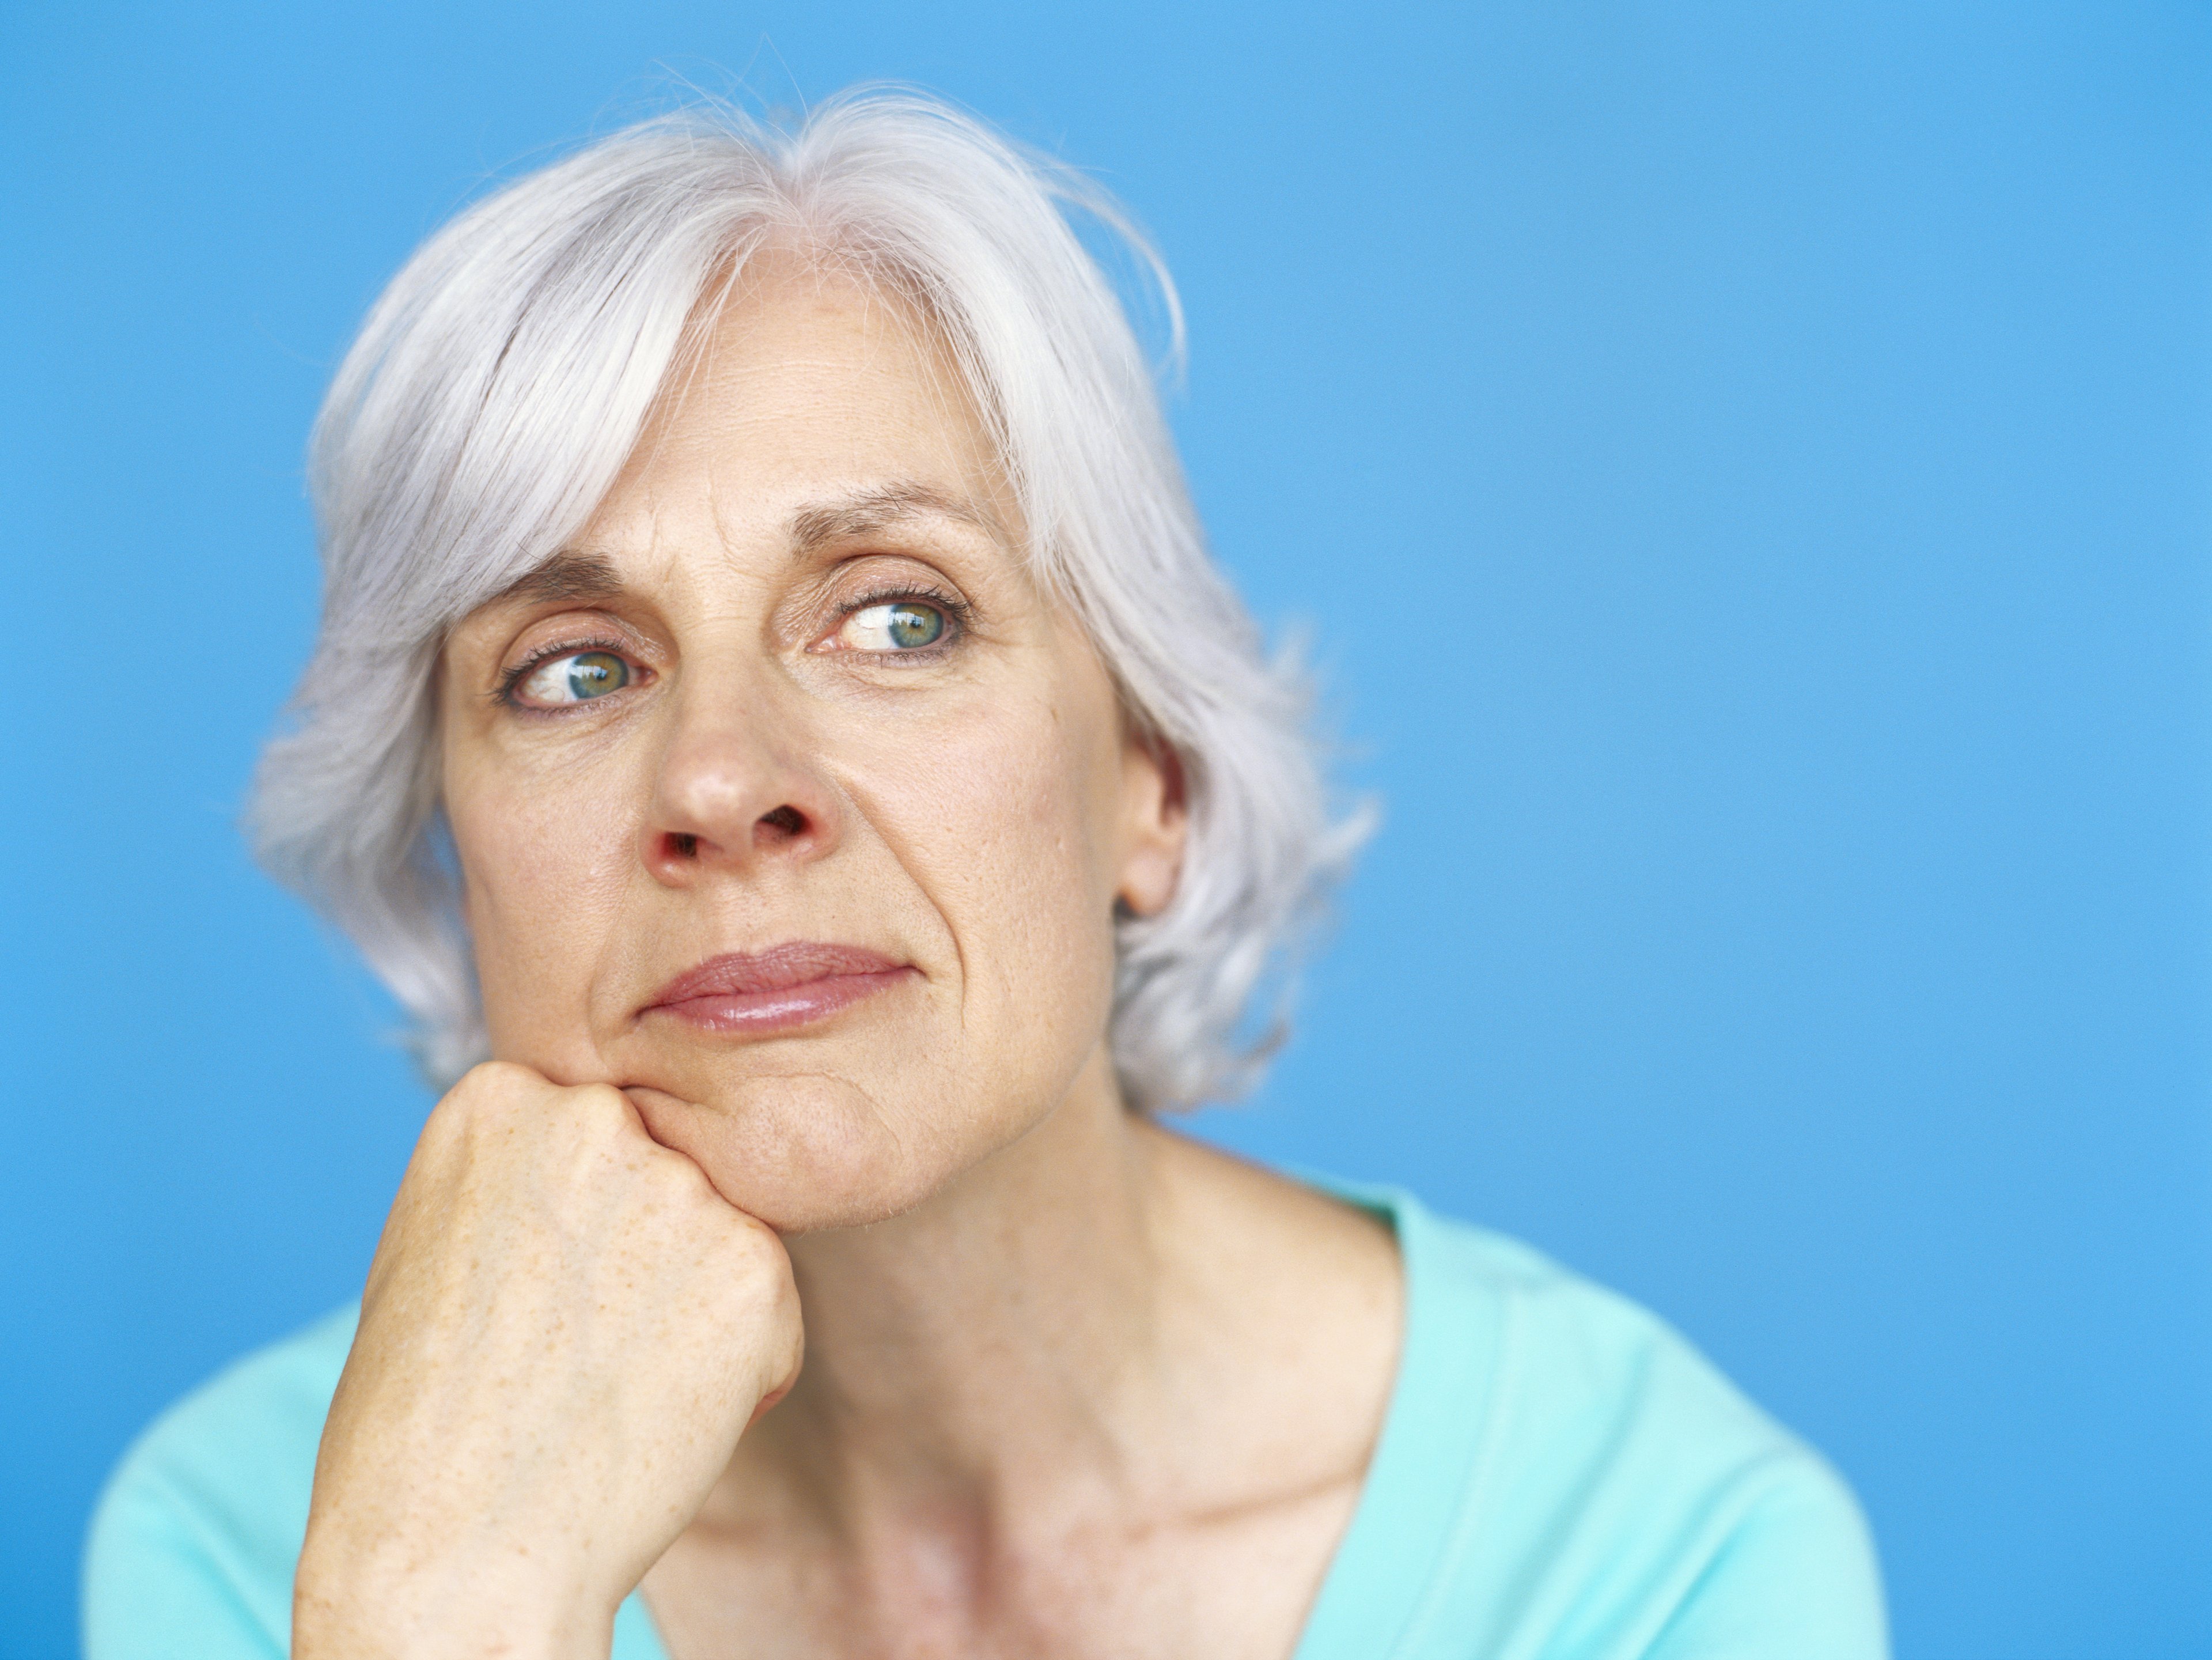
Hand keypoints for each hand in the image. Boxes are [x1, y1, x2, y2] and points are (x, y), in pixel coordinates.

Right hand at [293, 1062, 802, 1659]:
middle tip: (573, 1347)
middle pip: (664, 1175)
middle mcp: (597, 1119)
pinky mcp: (755, 1266)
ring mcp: (682, 1189)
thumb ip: (524, 1173)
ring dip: (689, 1312)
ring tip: (603, 1387)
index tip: (527, 1291)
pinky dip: (739, 1371)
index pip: (594, 1136)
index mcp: (504, 1096)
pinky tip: (655, 1415)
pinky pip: (770, 1312)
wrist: (451, 1548)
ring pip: (722, 1241)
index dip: (574, 1226)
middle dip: (642, 1255)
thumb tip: (611, 1147)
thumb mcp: (436, 1242)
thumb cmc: (420, 1420)